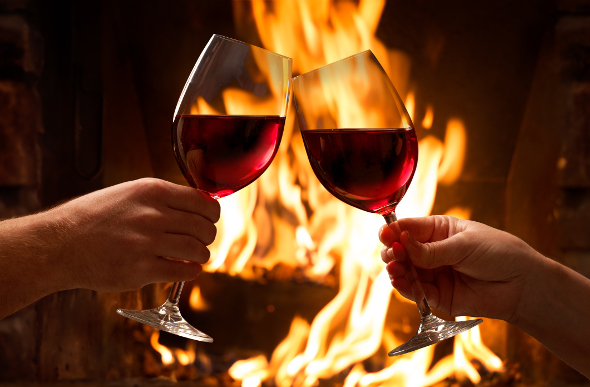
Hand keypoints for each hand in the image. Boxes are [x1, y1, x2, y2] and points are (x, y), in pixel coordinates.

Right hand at [44, 178, 220, 291]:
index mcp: (152, 191)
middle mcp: (152, 214)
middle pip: (204, 227)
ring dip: (201, 255)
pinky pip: (183, 271)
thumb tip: (199, 207)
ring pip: (198, 250)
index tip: (209, 221)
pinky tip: (186, 269)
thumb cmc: (93, 219)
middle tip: (201, 241)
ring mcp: (147, 243)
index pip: (203, 202)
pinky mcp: (141, 270)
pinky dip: (191, 272)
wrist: (59, 244)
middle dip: (207, 236)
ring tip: (194, 257)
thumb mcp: (129, 193)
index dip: (212, 214)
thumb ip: (162, 199)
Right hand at [379, 215, 542, 321]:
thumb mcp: (464, 244)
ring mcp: (434, 274)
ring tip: (394, 268)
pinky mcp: (439, 297)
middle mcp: (433, 252)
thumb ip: (431, 249)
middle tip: (392, 253)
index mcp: (439, 231)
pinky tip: (399, 280)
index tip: (384, 234)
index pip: (409, 228)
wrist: (524, 285)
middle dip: (392, 251)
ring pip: (405, 272)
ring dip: (396, 270)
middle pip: (402, 250)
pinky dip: (405, 287)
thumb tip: (401, 242)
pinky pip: (416, 292)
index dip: (394, 231)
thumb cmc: (500, 254)